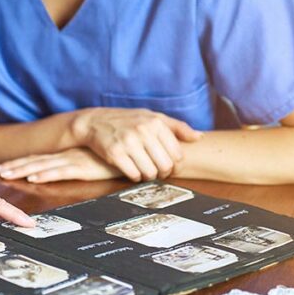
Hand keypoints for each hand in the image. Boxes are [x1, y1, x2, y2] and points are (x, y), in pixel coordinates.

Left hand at [0, 147, 120, 182]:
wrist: (135, 149)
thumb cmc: (116, 156)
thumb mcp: (95, 163)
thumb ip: (83, 166)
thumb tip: (73, 172)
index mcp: (67, 155)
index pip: (38, 159)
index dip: (20, 163)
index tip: (2, 167)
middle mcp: (66, 156)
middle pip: (34, 161)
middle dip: (13, 166)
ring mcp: (73, 161)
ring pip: (41, 166)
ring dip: (22, 170)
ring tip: (5, 174)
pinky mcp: (83, 168)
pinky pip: (60, 172)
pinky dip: (45, 175)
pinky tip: (33, 178)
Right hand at [71, 108, 202, 180]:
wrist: (94, 122)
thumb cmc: (127, 120)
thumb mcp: (152, 116)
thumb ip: (177, 127)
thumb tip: (199, 137)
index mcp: (156, 122)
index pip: (177, 153)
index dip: (175, 165)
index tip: (169, 166)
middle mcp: (143, 131)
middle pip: (165, 165)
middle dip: (163, 173)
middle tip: (158, 172)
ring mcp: (128, 142)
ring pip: (150, 172)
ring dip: (149, 176)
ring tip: (145, 171)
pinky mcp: (115, 154)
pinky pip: (133, 175)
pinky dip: (135, 177)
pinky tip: (133, 171)